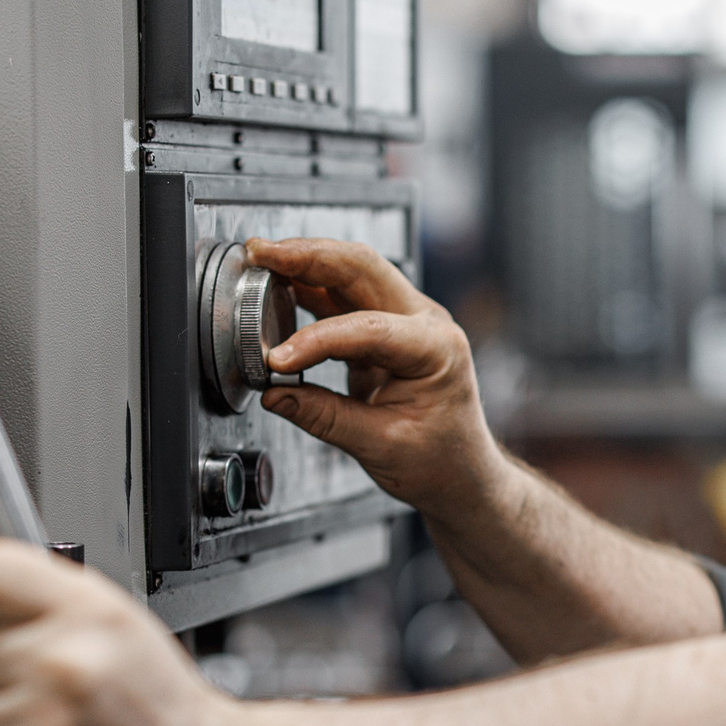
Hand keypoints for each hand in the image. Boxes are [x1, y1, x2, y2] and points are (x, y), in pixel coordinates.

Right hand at [247, 236, 508, 522]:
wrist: (463, 472)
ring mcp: (407, 319)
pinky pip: (345, 297)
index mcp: (437, 349)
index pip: (370, 329)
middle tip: (262, 253)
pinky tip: (280, 284)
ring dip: (306, 262)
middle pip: (363, 269)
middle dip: (309, 256)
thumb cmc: (441, 460)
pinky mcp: (386, 328)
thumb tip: (275, 394)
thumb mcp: (382, 447)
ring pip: (353, 272)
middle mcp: (426, 322)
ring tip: (262, 259)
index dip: (317, 340)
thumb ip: (325, 417)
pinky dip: (310, 288)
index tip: (278, 358)